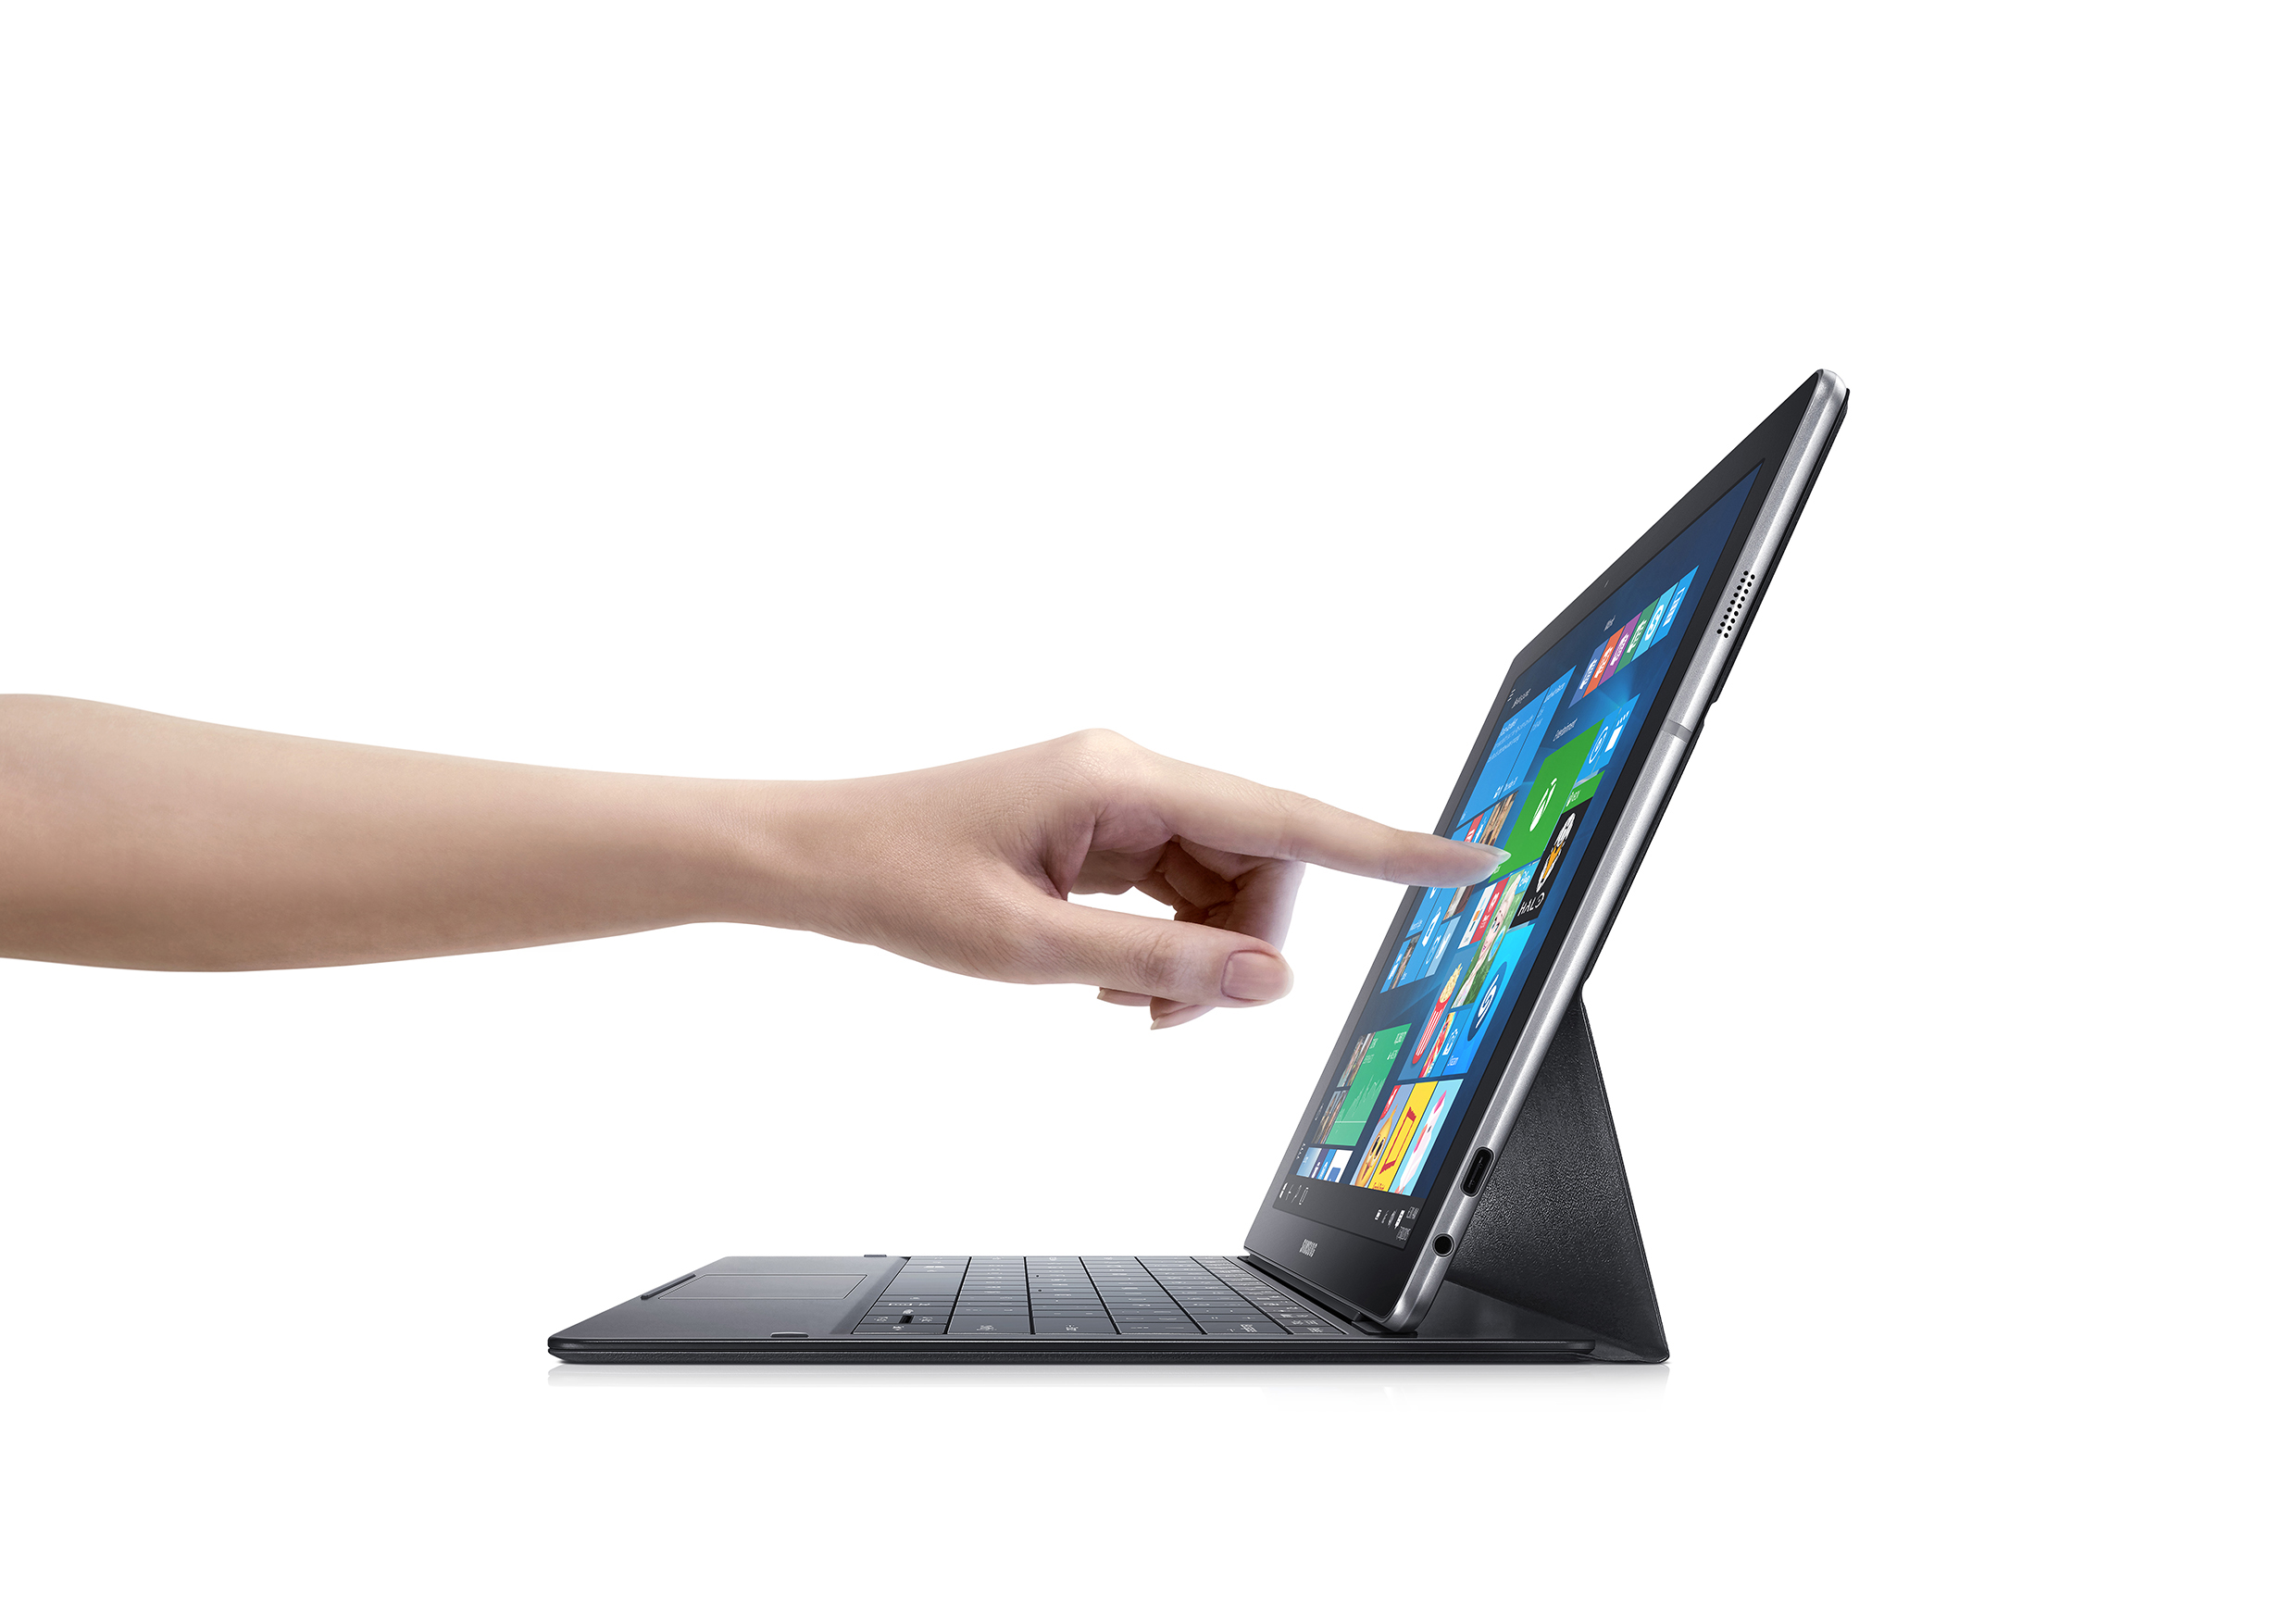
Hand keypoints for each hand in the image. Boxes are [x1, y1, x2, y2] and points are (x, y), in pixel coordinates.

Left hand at [743, 730, 1505, 1028]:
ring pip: (1223, 883)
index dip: (1387, 849)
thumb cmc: (899, 881)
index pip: (1288, 816)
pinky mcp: (1101, 829)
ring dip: (1203, 956)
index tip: (1468, 861)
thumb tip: (1273, 986)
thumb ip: (1160, 969)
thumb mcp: (1029, 950)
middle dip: (1246, 948)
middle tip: (1175, 1015)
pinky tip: (1113, 981)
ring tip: (1129, 1006)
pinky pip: (1178, 888)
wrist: (817, 858)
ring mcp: (1118, 800)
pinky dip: (1167, 946)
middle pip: (1262, 861)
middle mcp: (1132, 774)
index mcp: (1122, 777)